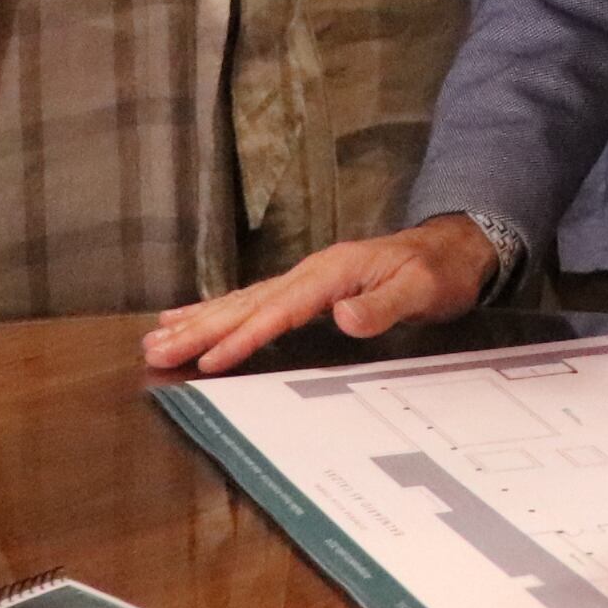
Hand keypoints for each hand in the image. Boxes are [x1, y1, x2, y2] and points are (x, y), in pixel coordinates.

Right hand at [137, 217, 501, 373]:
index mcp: (332, 274)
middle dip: (199, 329)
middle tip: (153, 350)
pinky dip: (221, 310)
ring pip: (242, 301)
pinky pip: (254, 300)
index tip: (208, 360)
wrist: (454, 247)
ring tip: (155, 337)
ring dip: (199, 320)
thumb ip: (382, 305)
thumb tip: (341, 317)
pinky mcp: (308, 288)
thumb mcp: (422, 289)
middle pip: (246, 304)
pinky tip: (196, 320)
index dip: (243, 337)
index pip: (278, 311)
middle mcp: (312, 273)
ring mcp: (307, 278)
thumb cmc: (439, 272)